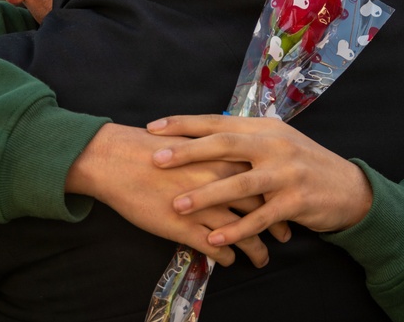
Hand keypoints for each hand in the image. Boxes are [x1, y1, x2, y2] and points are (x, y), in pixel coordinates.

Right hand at [66, 123, 270, 266]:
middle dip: (276, 225)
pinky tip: (229, 260)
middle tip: (285, 234)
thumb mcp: (192, 143)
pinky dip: (227, 257)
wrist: (118, 160)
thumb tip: (233, 158)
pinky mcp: (186, 228)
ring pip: (244, 235)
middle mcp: (221, 182)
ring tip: (262, 259)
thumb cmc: (150, 148)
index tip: (285, 204)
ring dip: (256, 250)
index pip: (264, 178)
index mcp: (224, 157)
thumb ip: (216, 152)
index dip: (278, 194)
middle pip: (262, 208)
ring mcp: (205, 207)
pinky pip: (217, 249)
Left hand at [147, 114, 372, 247]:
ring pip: (240, 184)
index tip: (153, 127)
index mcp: (265, 128)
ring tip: (178, 205)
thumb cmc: (303, 165)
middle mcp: (275, 145)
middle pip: (225, 145)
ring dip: (206, 195)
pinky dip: (236, 230)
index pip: (217, 122)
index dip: (184, 124)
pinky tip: (214, 240)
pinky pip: (260, 218)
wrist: (349, 189)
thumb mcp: (277, 142)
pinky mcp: (296, 201)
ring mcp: (287, 173)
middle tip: (156, 160)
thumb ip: (244, 139)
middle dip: (187, 152)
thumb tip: (202, 134)